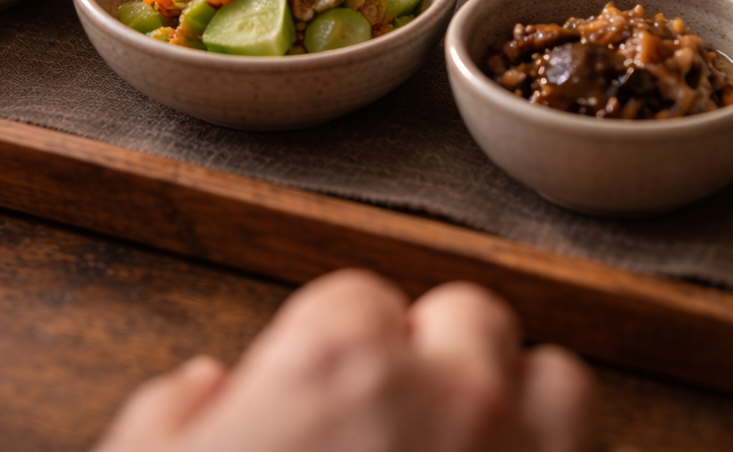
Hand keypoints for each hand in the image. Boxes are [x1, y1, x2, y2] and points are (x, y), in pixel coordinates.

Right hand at [96, 269, 593, 451]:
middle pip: (471, 317)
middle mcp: (450, 398)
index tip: (326, 382)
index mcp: (338, 367)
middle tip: (402, 413)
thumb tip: (206, 389)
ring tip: (477, 451)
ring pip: (559, 382)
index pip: (358, 296)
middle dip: (439, 355)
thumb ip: (172, 423)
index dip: (334, 342)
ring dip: (523, 404)